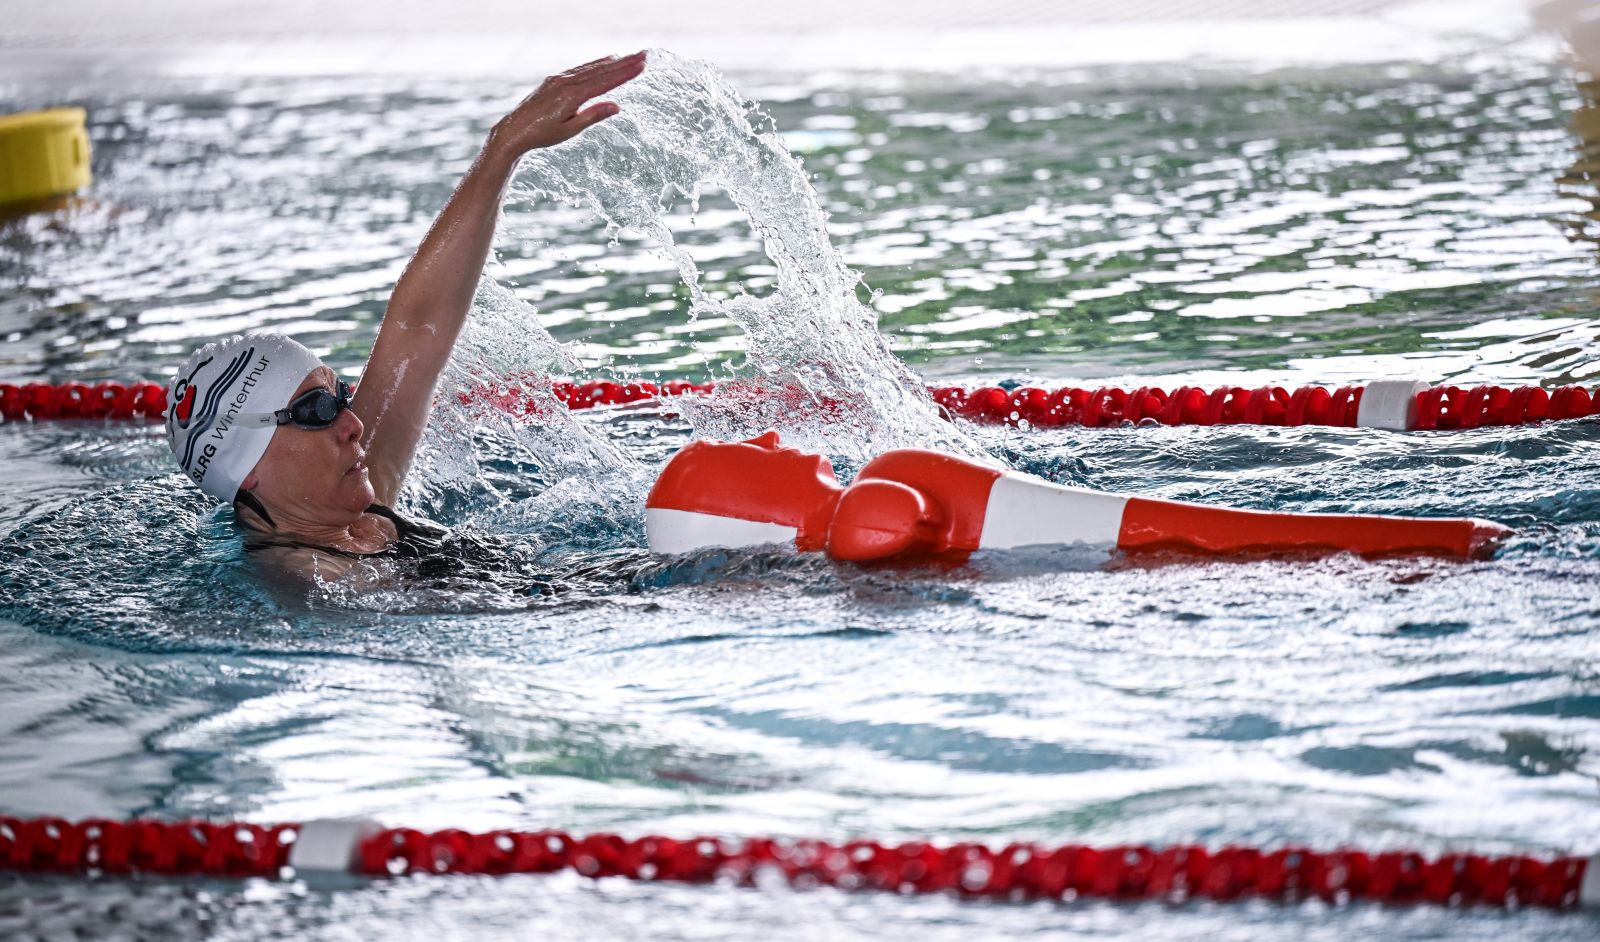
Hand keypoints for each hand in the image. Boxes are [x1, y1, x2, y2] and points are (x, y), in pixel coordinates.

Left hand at [487, 51, 646, 157]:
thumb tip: (616, 106)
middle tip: (643, 55)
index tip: (641, 65)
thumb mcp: (570, 130)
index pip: (605, 82)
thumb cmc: (542, 135)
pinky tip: (604, 62)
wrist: (514, 131)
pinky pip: (579, 69)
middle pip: (600, 70)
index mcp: (572, 96)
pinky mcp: (554, 81)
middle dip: (624, 63)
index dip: (625, 73)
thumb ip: (593, 116)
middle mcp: (566, 83)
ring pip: (590, 68)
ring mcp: (559, 80)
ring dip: (611, 62)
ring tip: (629, 56)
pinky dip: (594, 64)